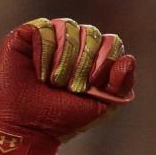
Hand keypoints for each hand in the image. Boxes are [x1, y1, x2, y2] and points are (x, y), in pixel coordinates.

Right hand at [0, 17, 135, 145]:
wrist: (29, 127)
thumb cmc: (64, 118)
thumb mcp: (101, 106)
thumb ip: (121, 86)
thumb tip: (129, 59)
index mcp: (94, 57)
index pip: (112, 42)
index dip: (105, 61)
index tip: (93, 84)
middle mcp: (73, 42)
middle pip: (91, 33)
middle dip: (83, 64)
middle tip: (71, 87)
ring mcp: (50, 36)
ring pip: (68, 27)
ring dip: (63, 61)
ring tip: (53, 82)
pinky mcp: (26, 35)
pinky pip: (43, 28)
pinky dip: (44, 53)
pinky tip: (39, 73)